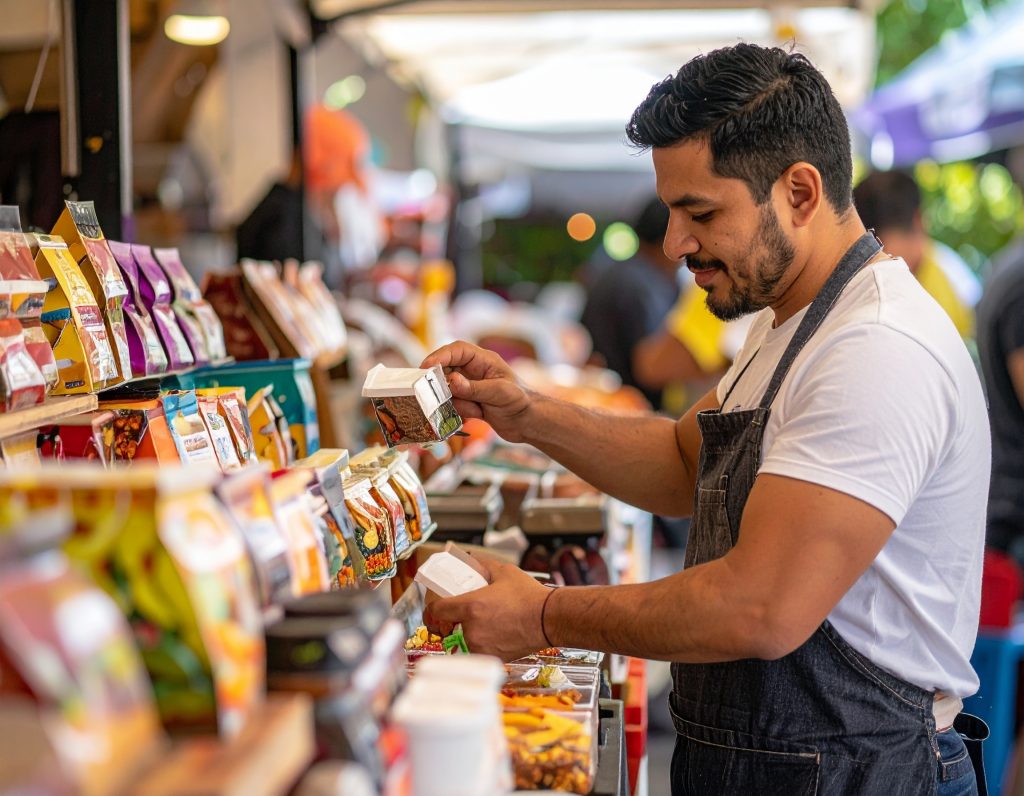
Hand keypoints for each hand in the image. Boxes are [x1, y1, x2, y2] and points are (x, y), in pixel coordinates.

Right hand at [421, 341, 533, 442]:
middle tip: (442, 396)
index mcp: (484, 361)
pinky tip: (478, 415)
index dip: (440, 355)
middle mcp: (475, 371)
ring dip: (458, 403)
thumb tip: (451, 381)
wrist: (530, 423)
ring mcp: (471, 387)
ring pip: (448, 391)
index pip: (457, 350)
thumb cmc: (522, 402)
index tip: (425, 366)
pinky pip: (453, 405)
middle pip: (446, 370)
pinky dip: (461, 413)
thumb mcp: (499, 393)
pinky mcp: (469, 403)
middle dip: (443, 385)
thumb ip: (474, 388)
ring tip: (477, 410)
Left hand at [423, 557, 550, 660]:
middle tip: (465, 614)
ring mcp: (481, 646)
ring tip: (485, 623)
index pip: (436, 611)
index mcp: (471, 607)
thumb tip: (470, 559)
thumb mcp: (504, 572)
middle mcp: (472, 630)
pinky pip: (477, 651)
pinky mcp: (492, 657)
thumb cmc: (529, 596)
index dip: (431, 610)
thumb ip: (483, 565)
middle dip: (453, 621)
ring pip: (463, 640)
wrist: (549, 619)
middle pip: (449, 627)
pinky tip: (495, 635)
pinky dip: (481, 645)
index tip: (434, 609)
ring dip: (468, 633)